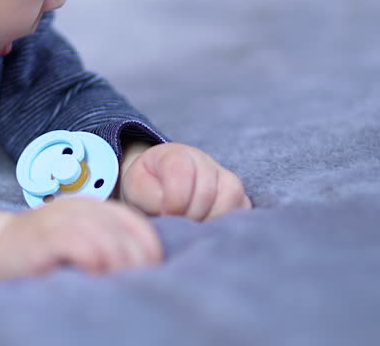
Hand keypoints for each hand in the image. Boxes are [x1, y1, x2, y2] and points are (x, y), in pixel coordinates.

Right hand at [0, 197, 162, 277]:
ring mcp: (60, 218)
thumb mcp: (81, 240)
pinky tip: (94, 275)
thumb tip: (146, 267)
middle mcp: (80, 208)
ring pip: (106, 239)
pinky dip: (93, 261)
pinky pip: (80, 244)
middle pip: (124, 233)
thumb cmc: (45, 253)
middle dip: (135, 262)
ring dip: (117, 265)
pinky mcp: (44, 235)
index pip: (135, 223)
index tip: (150, 273)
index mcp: (95, 207)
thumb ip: (108, 243)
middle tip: (134, 285)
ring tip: (116, 285)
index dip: (148, 250)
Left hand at [119, 142, 251, 220]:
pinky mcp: (239, 195)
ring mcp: (224, 176)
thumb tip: (172, 210)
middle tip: (178, 223)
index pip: (182, 172)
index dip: (174, 200)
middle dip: (190, 214)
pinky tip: (207, 225)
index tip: (165, 214)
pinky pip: (243, 208)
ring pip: (231, 196)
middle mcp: (204, 161)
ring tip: (192, 226)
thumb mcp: (136, 188)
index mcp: (176, 154)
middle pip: (208, 190)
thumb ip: (149, 195)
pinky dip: (226, 221)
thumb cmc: (147, 188)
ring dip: (210, 218)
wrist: (159, 188)